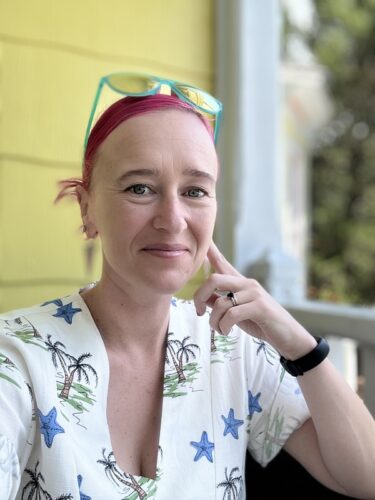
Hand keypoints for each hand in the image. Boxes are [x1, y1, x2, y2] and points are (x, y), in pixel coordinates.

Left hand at [193, 241, 315, 358]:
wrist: (288, 337)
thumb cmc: (260, 323)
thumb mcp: (236, 312)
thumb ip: (219, 303)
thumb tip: (202, 298)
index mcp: (241, 283)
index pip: (222, 262)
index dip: (210, 251)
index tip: (202, 238)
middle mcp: (247, 284)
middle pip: (214, 279)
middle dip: (199, 296)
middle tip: (199, 312)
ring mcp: (254, 294)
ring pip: (221, 303)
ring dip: (214, 321)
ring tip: (220, 329)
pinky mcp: (260, 307)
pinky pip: (231, 315)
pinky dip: (223, 326)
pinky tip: (227, 331)